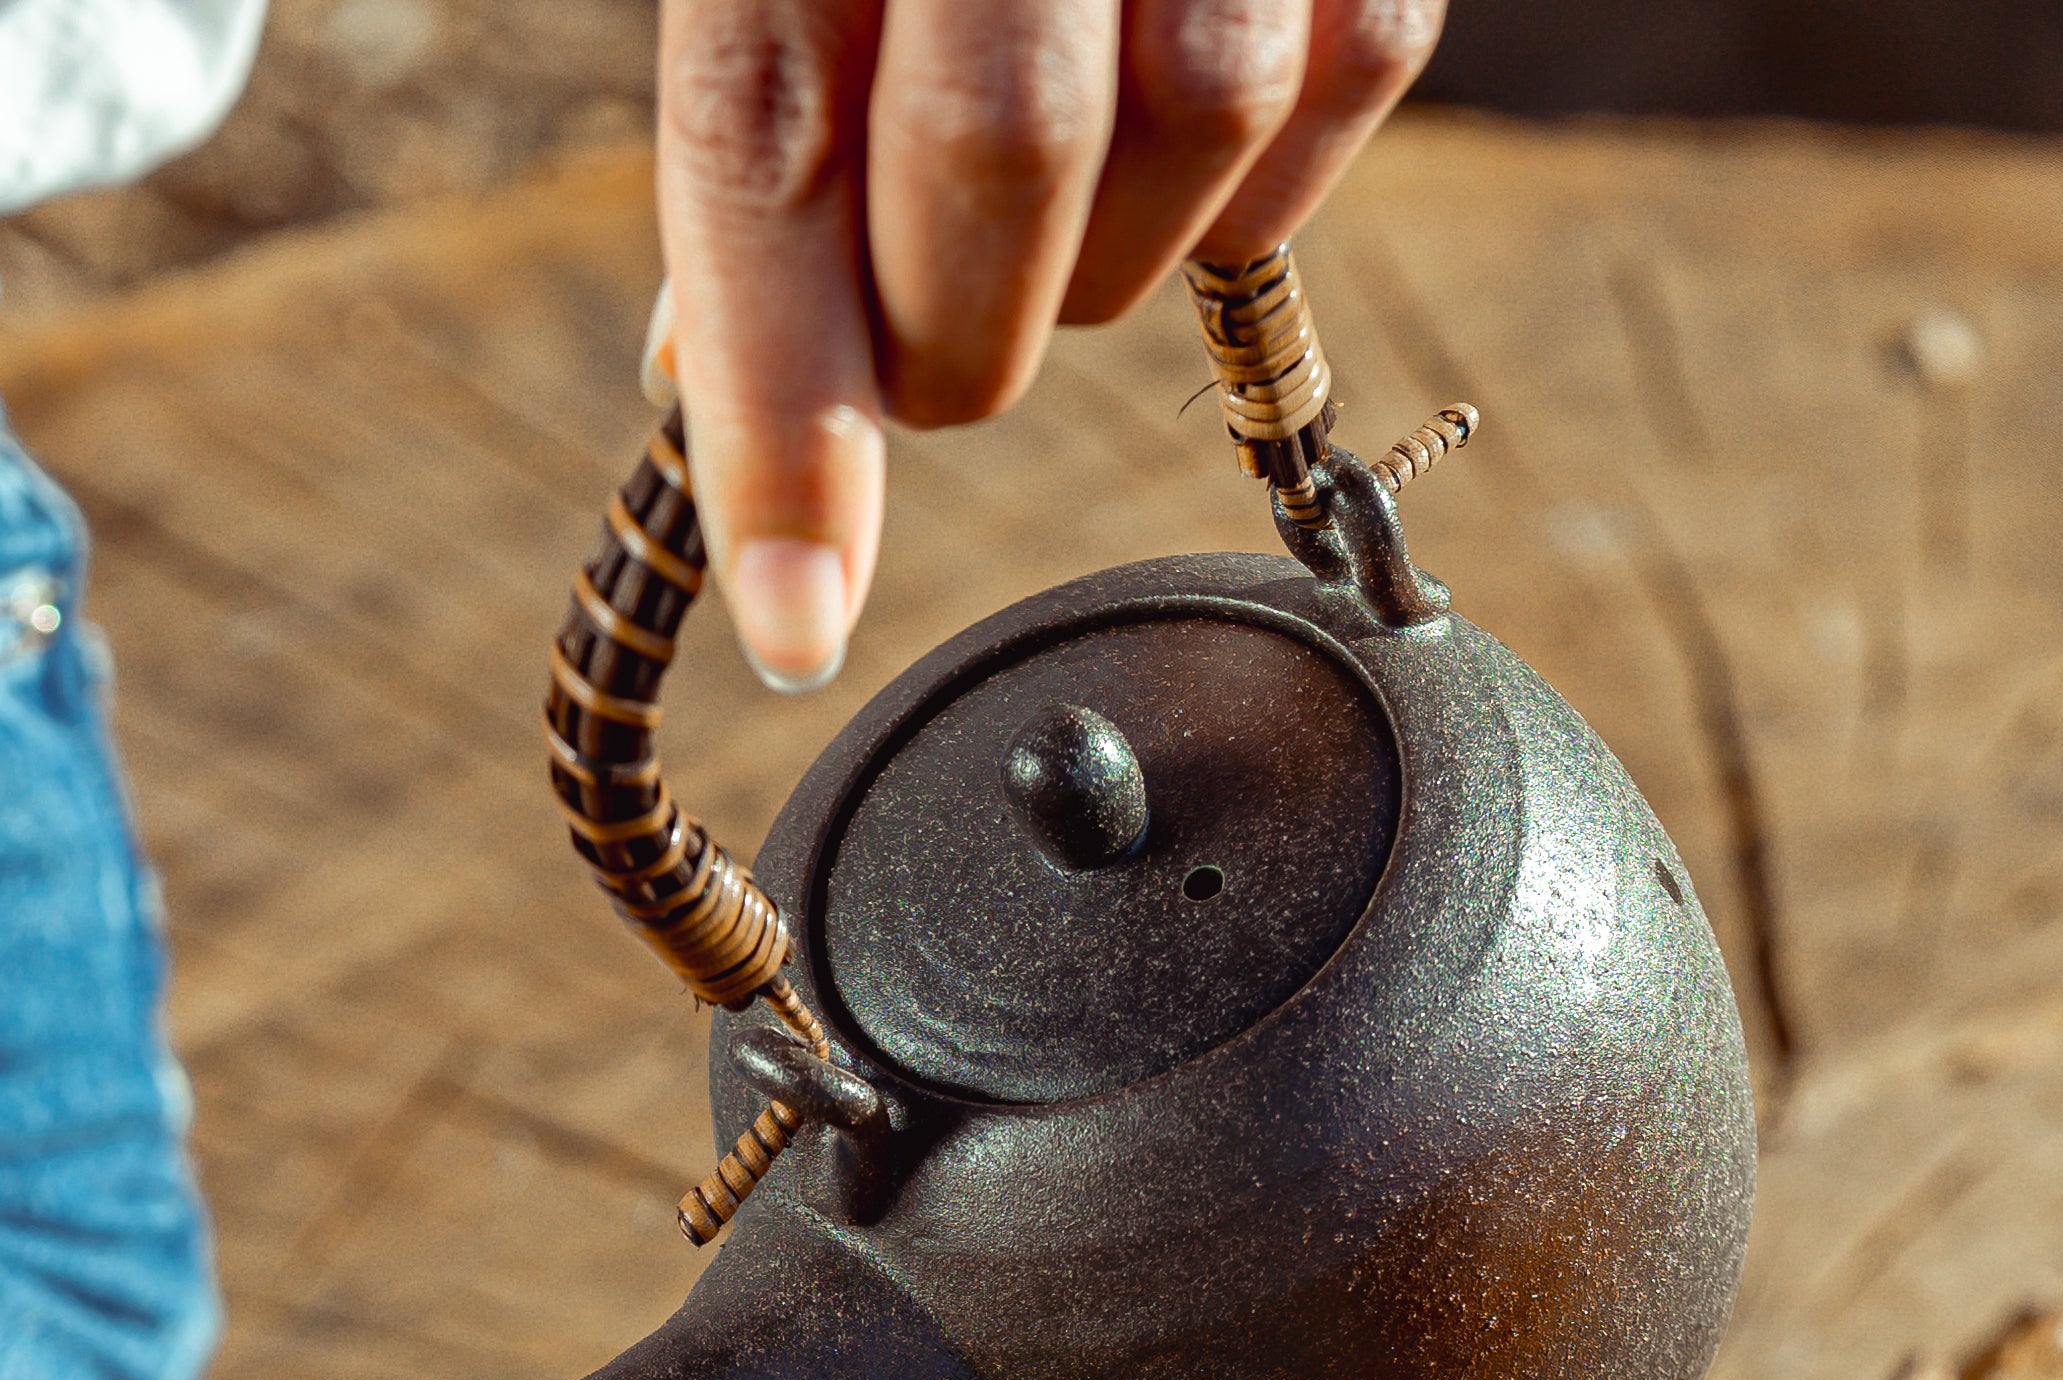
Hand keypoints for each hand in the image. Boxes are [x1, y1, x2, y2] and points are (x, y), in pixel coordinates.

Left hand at [655, 0, 1443, 685]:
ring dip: (1110, 251)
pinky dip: (1260, 164)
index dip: (785, 410)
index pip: (769, 146)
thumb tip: (708, 390)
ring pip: (1197, 138)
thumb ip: (758, 110)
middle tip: (922, 338)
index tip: (797, 621)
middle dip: (953, 329)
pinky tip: (1182, 117)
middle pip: (1000, 162)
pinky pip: (1355, 75)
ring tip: (1051, 190)